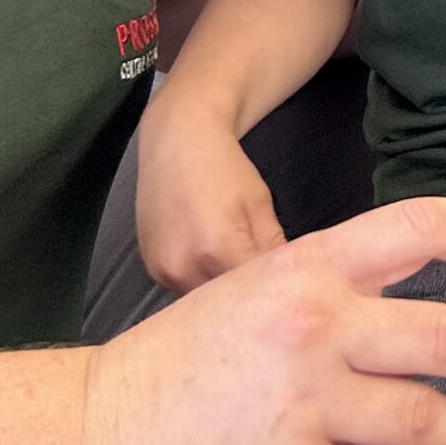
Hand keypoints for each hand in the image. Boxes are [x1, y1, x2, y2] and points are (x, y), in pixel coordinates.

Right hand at [88, 191, 445, 444]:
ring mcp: (308, 398)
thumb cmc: (188, 353)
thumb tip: (412, 289)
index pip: (417, 227)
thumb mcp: (262, 286)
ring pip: (419, 417)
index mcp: (308, 267)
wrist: (109, 417)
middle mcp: (315, 325)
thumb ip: (338, 285)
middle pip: (439, 334)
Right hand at [135, 94, 287, 293]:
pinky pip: (184, 289)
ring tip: (239, 270)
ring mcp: (163, 271)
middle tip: (267, 282)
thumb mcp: (261, 206)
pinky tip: (212, 261)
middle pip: (228, 304)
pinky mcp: (152, 269)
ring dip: (223, 294)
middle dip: (249, 297)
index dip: (276, 292)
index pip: (258, 294)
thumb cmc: (225, 168)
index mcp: (219, 251)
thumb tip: (293, 284)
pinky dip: (202, 282)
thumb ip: (276, 250)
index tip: (290, 289)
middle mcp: (185, 268)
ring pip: (204, 300)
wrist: (178, 141)